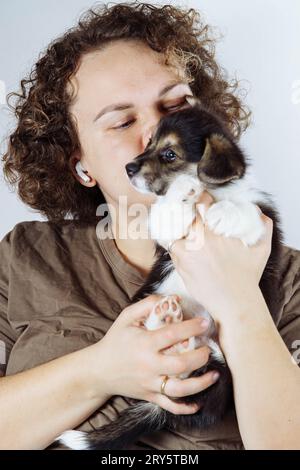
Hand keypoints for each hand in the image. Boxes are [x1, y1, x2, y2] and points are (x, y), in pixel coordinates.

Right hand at [96, 295, 218, 414]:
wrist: (98, 370)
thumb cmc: (115, 340)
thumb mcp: (126, 317)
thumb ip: (147, 305)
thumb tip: (172, 298)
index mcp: (144, 344)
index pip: (173, 335)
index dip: (191, 327)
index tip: (205, 323)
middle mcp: (148, 365)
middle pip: (180, 365)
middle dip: (200, 357)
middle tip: (209, 348)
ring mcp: (150, 383)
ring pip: (179, 390)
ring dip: (200, 384)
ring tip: (214, 375)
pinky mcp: (149, 396)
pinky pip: (169, 406)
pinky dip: (185, 408)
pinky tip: (198, 403)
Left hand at [168, 191, 272, 322]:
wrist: (235, 303)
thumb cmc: (247, 278)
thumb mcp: (261, 250)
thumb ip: (264, 228)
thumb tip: (261, 214)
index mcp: (213, 233)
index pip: (201, 205)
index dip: (202, 199)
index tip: (203, 200)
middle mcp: (196, 242)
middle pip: (183, 217)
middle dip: (186, 213)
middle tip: (190, 213)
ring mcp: (185, 255)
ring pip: (174, 233)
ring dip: (178, 230)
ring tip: (183, 230)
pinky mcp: (180, 268)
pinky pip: (173, 251)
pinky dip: (177, 247)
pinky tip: (183, 247)